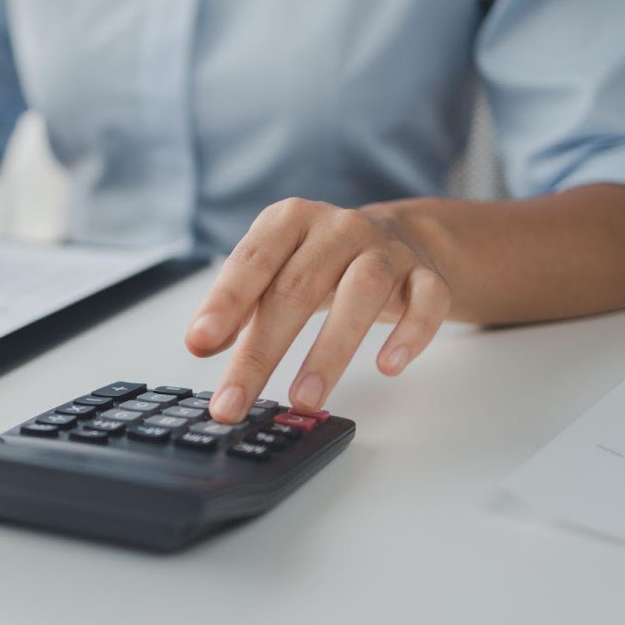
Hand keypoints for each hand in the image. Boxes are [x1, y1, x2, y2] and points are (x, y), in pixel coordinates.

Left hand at [185, 199, 451, 421]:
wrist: (400, 236)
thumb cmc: (322, 263)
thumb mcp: (275, 271)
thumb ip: (240, 304)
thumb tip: (202, 343)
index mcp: (290, 220)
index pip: (253, 261)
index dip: (225, 303)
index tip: (199, 344)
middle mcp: (339, 228)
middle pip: (297, 288)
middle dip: (262, 353)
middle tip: (234, 403)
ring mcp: (386, 250)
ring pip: (362, 293)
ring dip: (331, 351)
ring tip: (304, 399)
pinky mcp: (426, 275)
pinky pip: (426, 301)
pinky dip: (411, 333)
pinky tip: (389, 366)